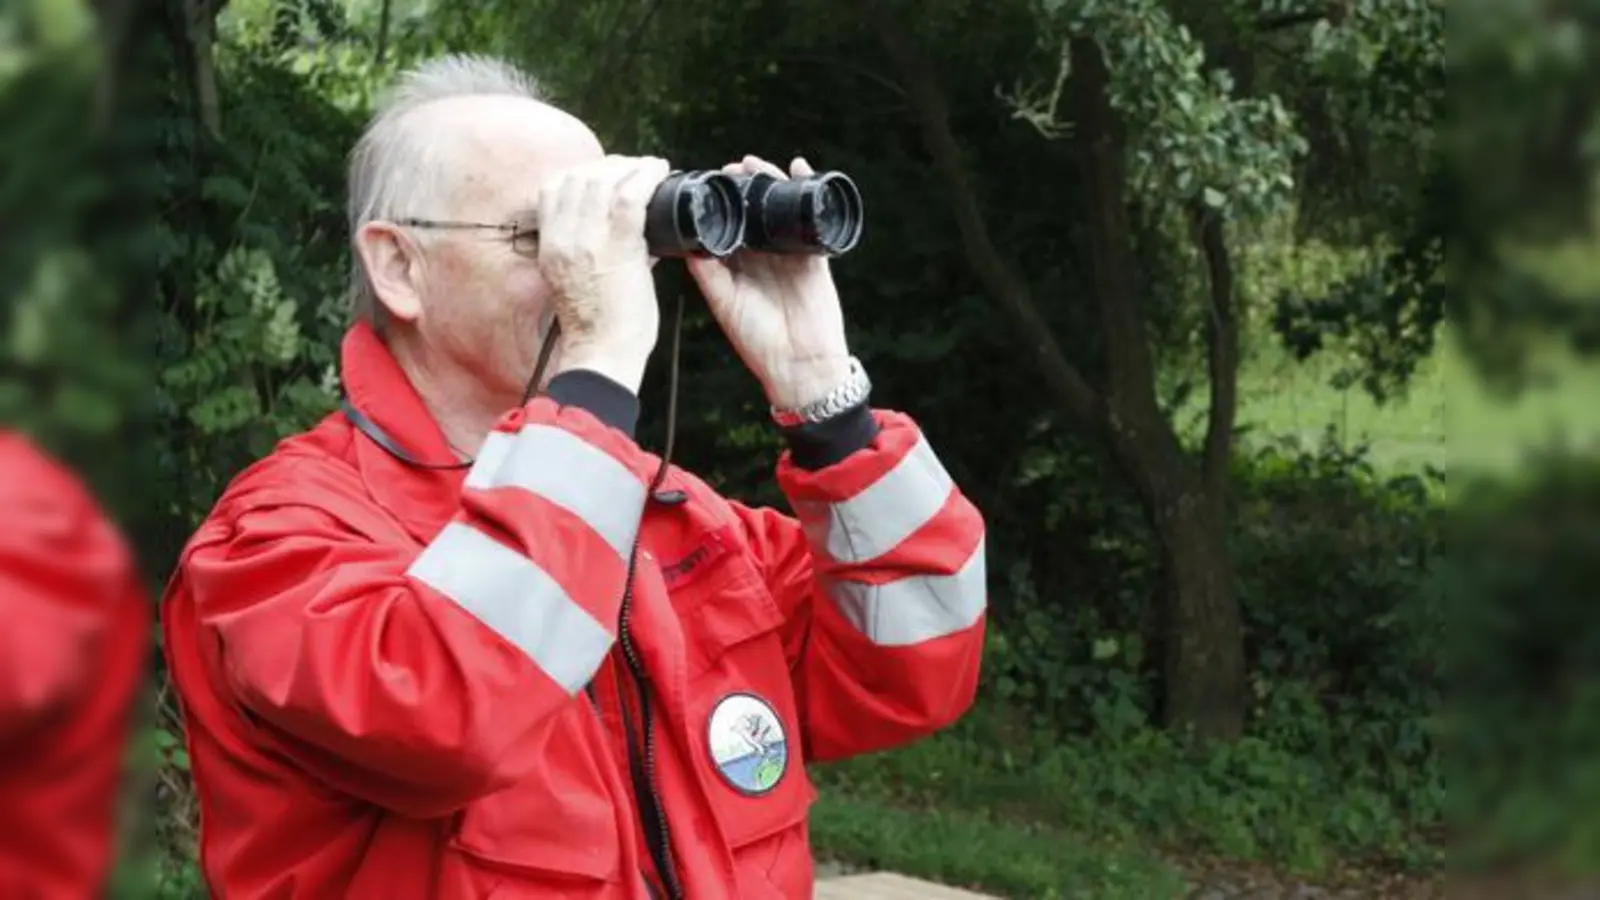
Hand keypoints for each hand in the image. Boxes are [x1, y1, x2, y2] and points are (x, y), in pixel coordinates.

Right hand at [536, 154, 670, 392]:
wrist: (602, 356)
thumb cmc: (599, 326)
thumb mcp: (579, 279)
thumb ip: (595, 249)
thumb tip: (634, 226)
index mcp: (550, 245)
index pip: (554, 187)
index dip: (582, 172)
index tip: (608, 174)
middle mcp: (562, 238)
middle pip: (578, 177)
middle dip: (609, 165)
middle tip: (634, 169)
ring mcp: (587, 241)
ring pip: (602, 179)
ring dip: (630, 167)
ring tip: (650, 169)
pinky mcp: (617, 248)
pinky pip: (630, 196)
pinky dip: (646, 177)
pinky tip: (659, 171)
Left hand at [686, 155, 852, 410]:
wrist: (799, 363)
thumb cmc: (758, 341)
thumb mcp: (725, 304)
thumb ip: (708, 274)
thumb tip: (686, 244)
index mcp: (738, 266)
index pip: (727, 224)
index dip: (719, 202)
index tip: (708, 180)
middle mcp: (762, 255)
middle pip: (753, 210)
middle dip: (744, 185)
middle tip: (732, 167)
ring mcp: (789, 253)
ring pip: (779, 209)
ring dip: (770, 182)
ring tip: (757, 164)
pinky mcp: (813, 255)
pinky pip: (811, 218)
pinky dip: (808, 190)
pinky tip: (801, 168)